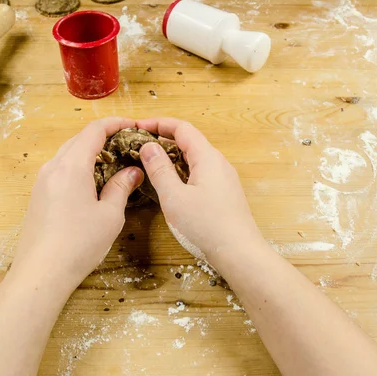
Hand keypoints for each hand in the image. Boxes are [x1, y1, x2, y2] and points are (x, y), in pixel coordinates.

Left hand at [10, 117, 143, 293]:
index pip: (94, 130)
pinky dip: (78, 167)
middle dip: (103, 136)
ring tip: (112, 163)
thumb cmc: (79, 243)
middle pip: (78, 139)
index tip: (133, 125)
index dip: (115, 123)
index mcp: (72, 166)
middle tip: (126, 145)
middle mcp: (53, 167)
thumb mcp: (110, 215)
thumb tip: (132, 171)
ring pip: (68, 154)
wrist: (41, 273)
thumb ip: (121, 187)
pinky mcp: (38, 196)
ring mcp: (42, 182)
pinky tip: (92, 183)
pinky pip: (60, 170)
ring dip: (90, 152)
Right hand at [136, 118, 263, 267]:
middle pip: (189, 141)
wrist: (239, 252)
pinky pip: (201, 172)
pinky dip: (182, 170)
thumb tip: (148, 146)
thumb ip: (159, 169)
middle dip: (164, 138)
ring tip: (150, 163)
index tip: (137, 126)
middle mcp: (218, 163)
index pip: (182, 128)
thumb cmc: (206, 225)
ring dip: (172, 156)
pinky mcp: (224, 193)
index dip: (158, 123)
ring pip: (195, 158)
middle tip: (140, 145)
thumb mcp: (174, 197)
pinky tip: (171, 183)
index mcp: (208, 157)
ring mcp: (224, 178)